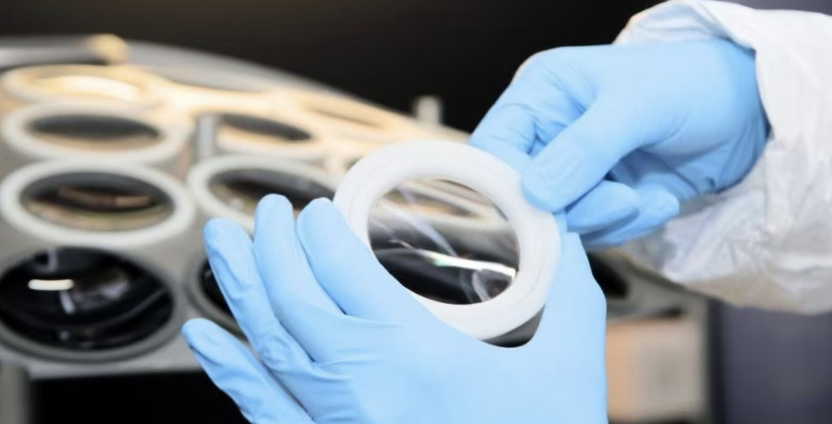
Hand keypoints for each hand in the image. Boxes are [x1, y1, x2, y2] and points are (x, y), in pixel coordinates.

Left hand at [182, 195, 607, 423]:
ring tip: (220, 244)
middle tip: (267, 211)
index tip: (317, 208)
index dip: (321, 229)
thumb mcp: (570, 373)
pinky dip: (230, 370)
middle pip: (291, 298)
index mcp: (415, 354)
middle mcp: (362, 386)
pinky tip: (208, 339)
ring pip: (267, 346)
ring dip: (239, 289)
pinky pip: (263, 409)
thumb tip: (564, 237)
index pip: (343, 268)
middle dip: (271, 244)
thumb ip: (568, 298)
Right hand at [469, 39, 767, 249]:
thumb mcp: (638, 106)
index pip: (494, 148)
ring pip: (557, 220)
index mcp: (541, 94)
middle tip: (621, 201)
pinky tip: (658, 202)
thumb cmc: (692, 84)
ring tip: (647, 198)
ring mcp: (572, 169)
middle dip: (572, 208)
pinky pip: (591, 230)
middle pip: (522, 193)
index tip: (545, 207)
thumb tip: (536, 195)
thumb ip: (585, 150)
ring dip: (604, 220)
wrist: (747, 113)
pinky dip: (625, 226)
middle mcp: (547, 133)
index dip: (510, 183)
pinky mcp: (598, 198)